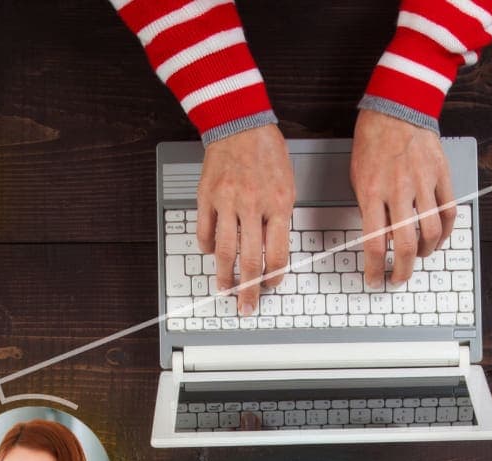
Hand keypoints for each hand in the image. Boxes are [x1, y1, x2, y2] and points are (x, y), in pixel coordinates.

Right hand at [197, 125, 295, 313]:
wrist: (239, 123)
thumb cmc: (267, 153)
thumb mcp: (288, 187)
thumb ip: (280, 220)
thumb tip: (272, 253)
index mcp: (278, 205)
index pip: (277, 255)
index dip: (273, 277)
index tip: (269, 286)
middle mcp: (252, 206)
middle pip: (250, 260)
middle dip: (249, 290)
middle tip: (246, 305)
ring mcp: (227, 202)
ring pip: (223, 252)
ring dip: (224, 276)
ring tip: (225, 289)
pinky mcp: (206, 197)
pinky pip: (203, 232)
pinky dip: (206, 248)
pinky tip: (210, 254)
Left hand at [350, 109, 455, 286]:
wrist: (397, 107)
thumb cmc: (374, 142)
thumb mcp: (358, 178)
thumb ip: (368, 209)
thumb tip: (378, 239)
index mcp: (372, 193)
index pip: (374, 244)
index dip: (375, 269)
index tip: (374, 279)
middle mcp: (398, 190)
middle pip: (405, 245)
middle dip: (402, 270)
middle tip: (399, 278)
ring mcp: (423, 183)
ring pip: (430, 232)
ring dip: (425, 252)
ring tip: (419, 256)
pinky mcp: (442, 175)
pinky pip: (449, 212)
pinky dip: (445, 231)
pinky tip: (438, 238)